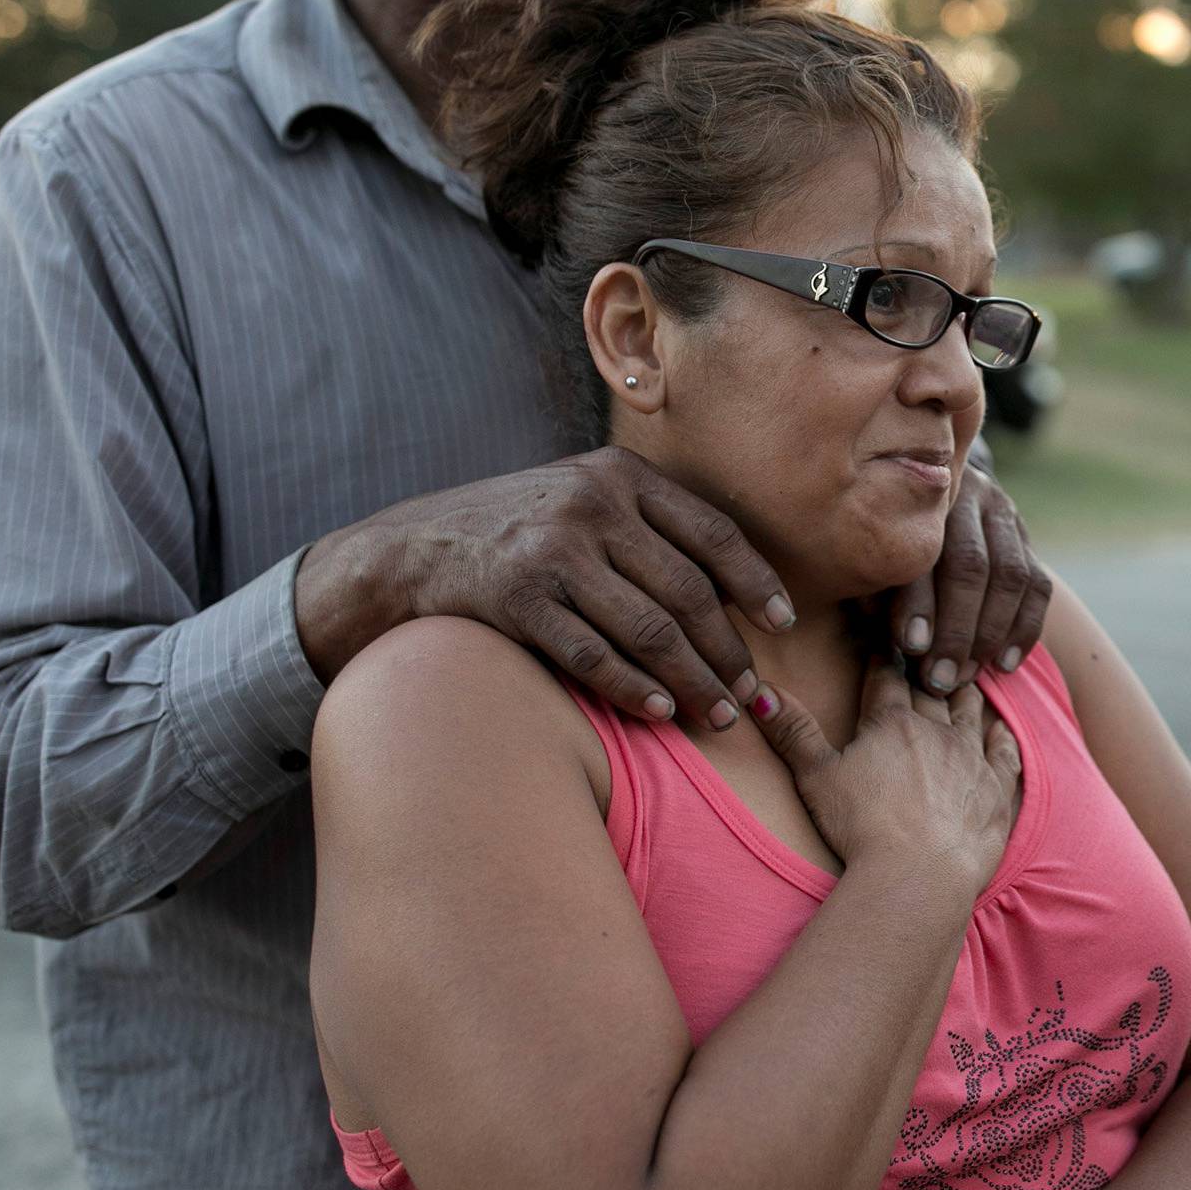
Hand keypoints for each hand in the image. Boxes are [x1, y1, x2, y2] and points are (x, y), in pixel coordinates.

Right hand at [295, 447, 793, 725]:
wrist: (407, 550)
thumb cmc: (513, 532)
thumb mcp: (579, 498)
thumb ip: (644, 525)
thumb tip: (731, 592)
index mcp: (618, 473)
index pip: (712, 532)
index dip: (756, 582)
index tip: (783, 624)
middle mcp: (591, 502)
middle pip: (688, 590)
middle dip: (728, 652)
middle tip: (753, 697)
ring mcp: (552, 548)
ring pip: (649, 628)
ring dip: (692, 681)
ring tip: (718, 717)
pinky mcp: (516, 596)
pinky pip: (592, 654)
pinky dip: (632, 687)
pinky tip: (659, 712)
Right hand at [752, 664, 1019, 891]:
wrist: (920, 875)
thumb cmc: (862, 828)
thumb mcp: (816, 777)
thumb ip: (792, 730)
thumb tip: (756, 688)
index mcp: (891, 723)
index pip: (886, 677)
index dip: (883, 655)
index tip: (883, 637)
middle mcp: (936, 730)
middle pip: (931, 689)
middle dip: (926, 666)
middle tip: (927, 646)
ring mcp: (971, 758)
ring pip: (970, 711)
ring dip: (965, 692)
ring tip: (964, 676)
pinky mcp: (996, 789)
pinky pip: (1005, 752)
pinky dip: (1003, 736)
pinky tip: (1003, 728)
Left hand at [891, 462, 1052, 694]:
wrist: (927, 504)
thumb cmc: (886, 544)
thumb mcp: (872, 557)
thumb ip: (876, 587)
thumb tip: (891, 629)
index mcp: (916, 497)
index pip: (922, 552)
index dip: (918, 603)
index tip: (911, 647)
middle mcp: (965, 497)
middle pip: (970, 565)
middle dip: (957, 629)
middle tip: (941, 677)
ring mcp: (1001, 514)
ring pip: (1010, 576)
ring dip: (991, 634)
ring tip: (969, 674)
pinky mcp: (1026, 538)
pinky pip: (1038, 586)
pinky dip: (1024, 630)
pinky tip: (1005, 664)